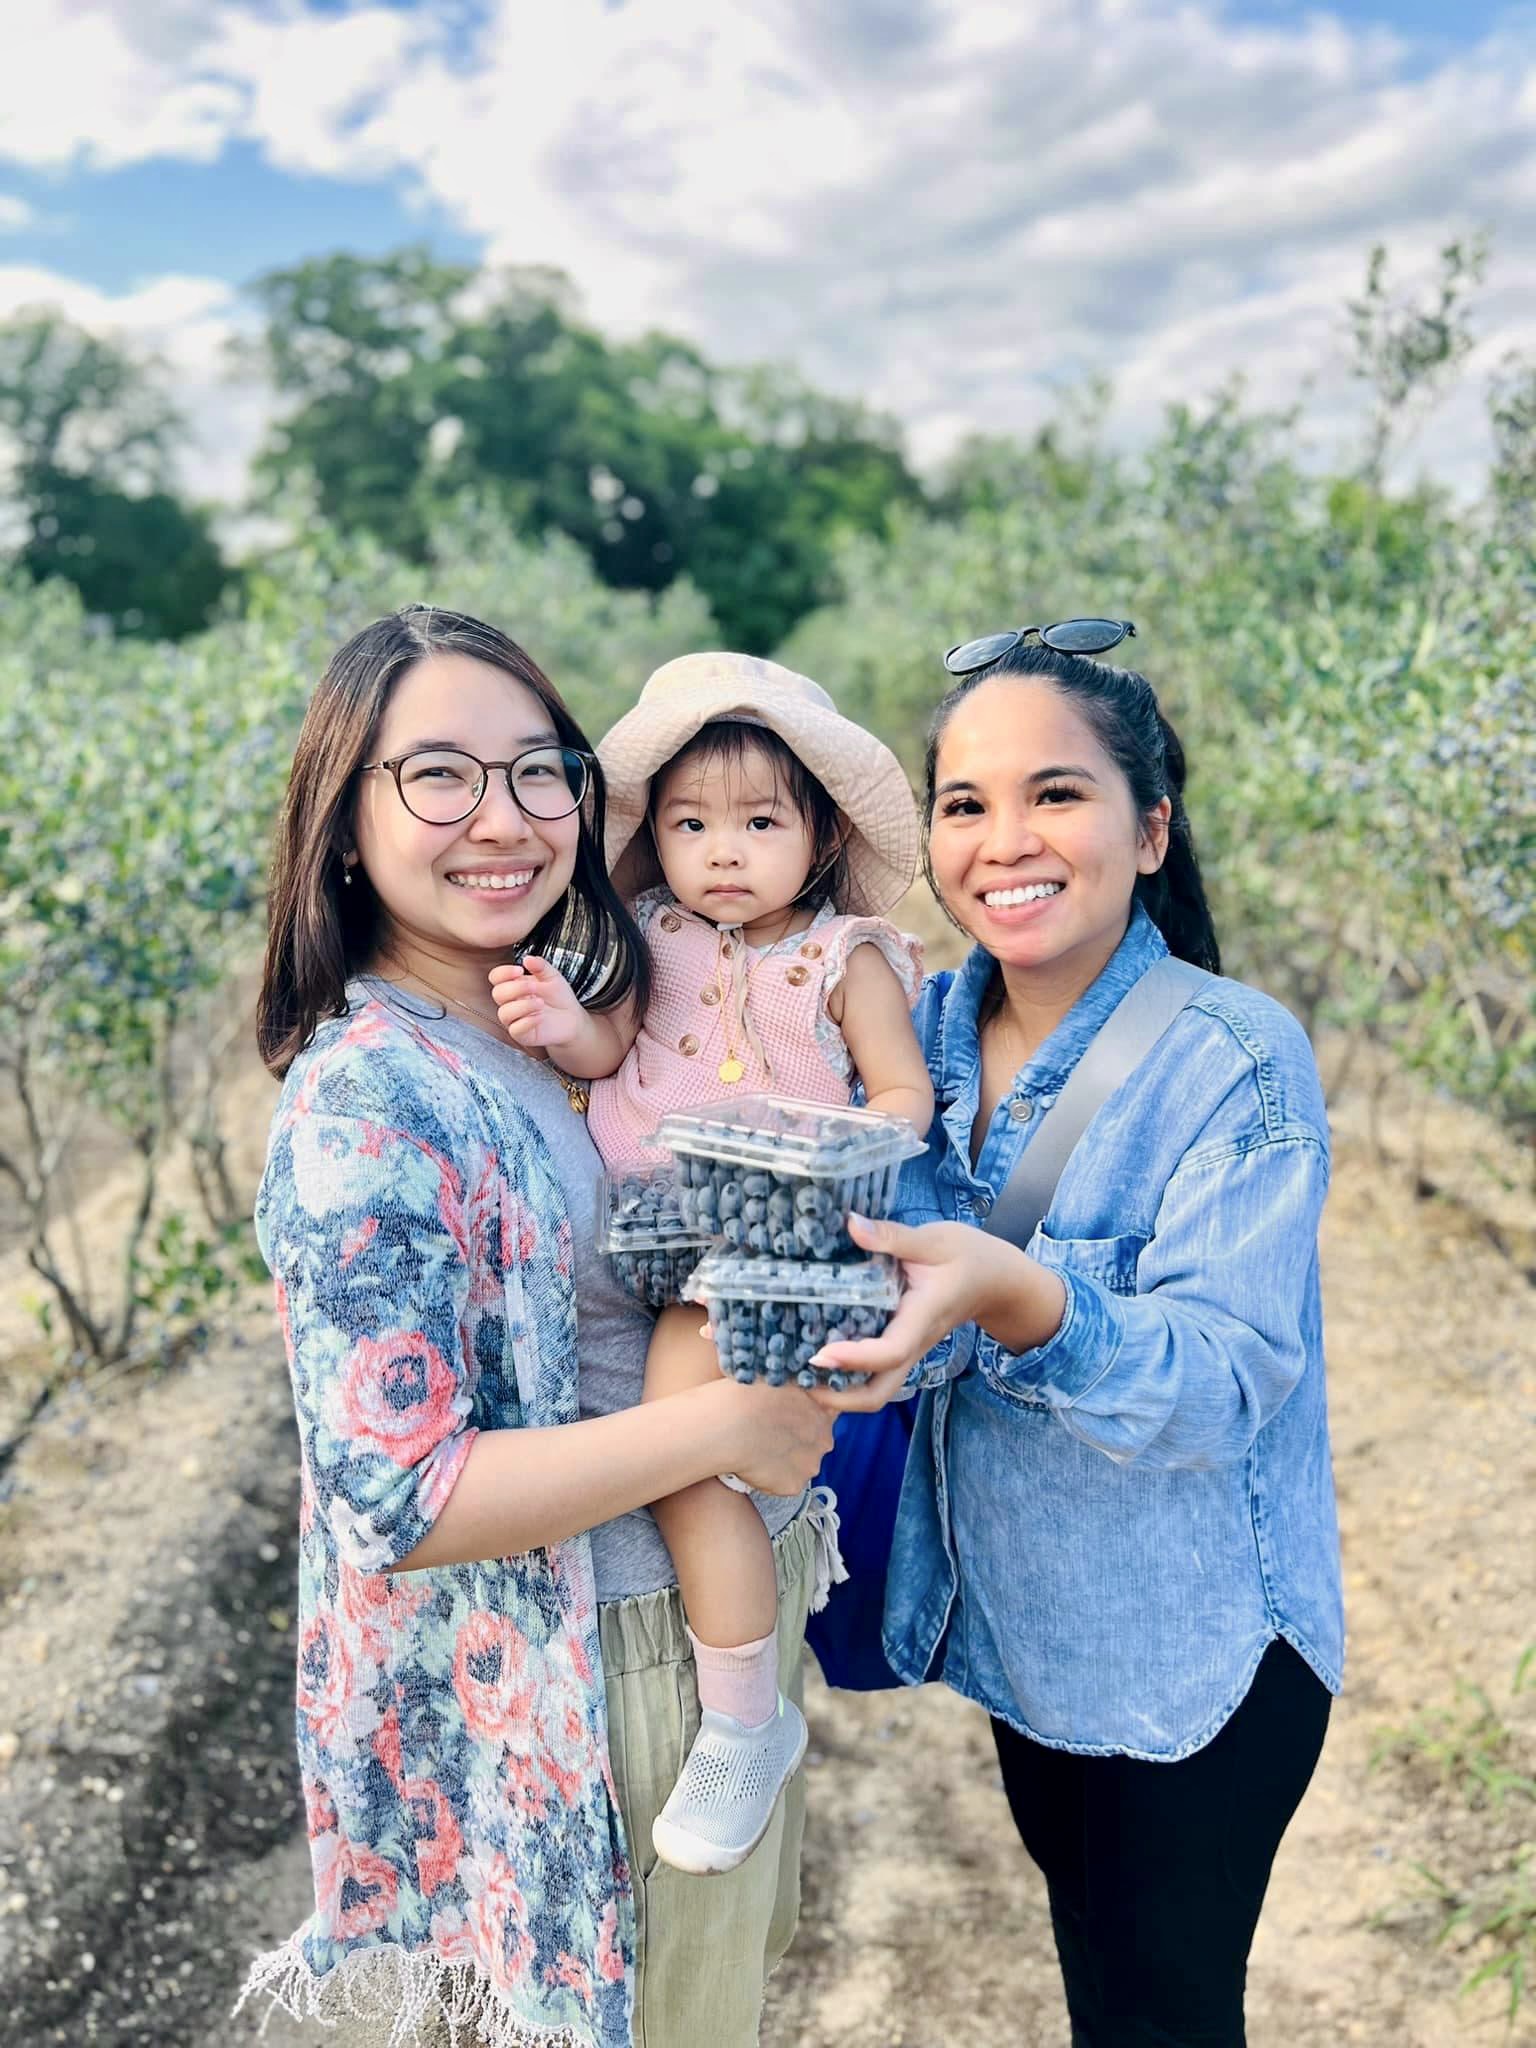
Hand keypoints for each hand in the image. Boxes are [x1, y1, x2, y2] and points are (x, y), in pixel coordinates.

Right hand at [488, 956, 586, 1050]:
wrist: (572, 1018)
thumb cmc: (559, 997)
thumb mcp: (553, 976)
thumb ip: (541, 966)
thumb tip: (527, 958)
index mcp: (514, 985)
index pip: (496, 977)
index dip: (503, 973)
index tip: (519, 970)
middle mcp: (511, 1002)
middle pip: (497, 994)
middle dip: (515, 988)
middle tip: (535, 987)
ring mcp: (515, 1019)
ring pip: (504, 1013)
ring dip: (522, 1006)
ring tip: (541, 1003)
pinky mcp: (523, 1034)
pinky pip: (515, 1030)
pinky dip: (527, 1022)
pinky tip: (540, 1017)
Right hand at [719, 1380, 835, 1495]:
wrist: (723, 1426)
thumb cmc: (741, 1396)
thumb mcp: (776, 1378)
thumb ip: (794, 1389)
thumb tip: (790, 1394)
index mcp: (822, 1407)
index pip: (824, 1415)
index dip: (803, 1417)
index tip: (783, 1419)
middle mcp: (823, 1438)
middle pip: (813, 1443)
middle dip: (794, 1442)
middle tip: (765, 1436)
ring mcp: (810, 1464)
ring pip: (799, 1465)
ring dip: (782, 1461)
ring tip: (755, 1451)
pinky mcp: (794, 1485)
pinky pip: (784, 1484)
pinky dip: (769, 1479)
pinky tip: (752, 1466)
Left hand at [805, 1211, 1056, 1402]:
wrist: (998, 1281)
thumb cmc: (969, 1257)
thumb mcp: (935, 1239)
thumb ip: (893, 1236)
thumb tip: (851, 1225)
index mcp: (921, 1318)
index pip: (890, 1352)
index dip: (854, 1358)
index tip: (820, 1354)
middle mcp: (913, 1343)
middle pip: (878, 1393)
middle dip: (837, 1398)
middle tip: (797, 1380)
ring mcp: (908, 1349)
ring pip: (875, 1389)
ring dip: (837, 1391)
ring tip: (797, 1372)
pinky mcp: (901, 1345)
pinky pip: (873, 1371)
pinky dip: (845, 1372)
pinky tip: (817, 1350)